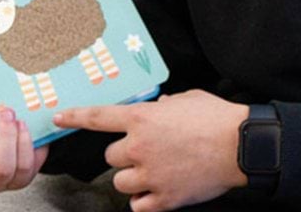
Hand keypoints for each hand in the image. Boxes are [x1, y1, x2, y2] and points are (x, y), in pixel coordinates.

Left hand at [52, 89, 249, 211]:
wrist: (241, 147)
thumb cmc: (217, 119)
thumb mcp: (187, 99)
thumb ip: (165, 105)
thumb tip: (157, 109)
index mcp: (143, 118)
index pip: (98, 117)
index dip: (75, 117)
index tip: (59, 117)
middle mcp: (140, 147)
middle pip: (111, 156)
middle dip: (127, 155)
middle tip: (149, 152)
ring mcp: (150, 175)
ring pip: (121, 182)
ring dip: (134, 178)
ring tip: (157, 172)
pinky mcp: (163, 199)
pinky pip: (138, 205)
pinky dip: (145, 200)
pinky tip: (158, 191)